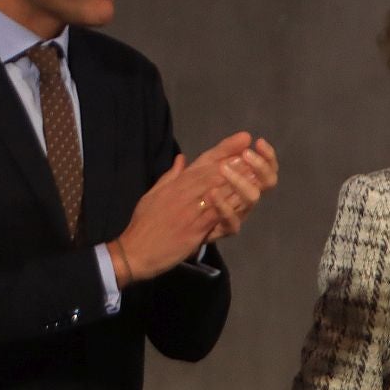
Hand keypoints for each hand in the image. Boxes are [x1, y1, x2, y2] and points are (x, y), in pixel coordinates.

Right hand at [115, 132, 258, 282]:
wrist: (134, 251)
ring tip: (256, 168)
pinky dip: (228, 204)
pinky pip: (214, 214)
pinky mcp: (194, 229)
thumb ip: (170, 176)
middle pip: (213, 172)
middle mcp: (183, 192)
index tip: (243, 138)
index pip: (203, 161)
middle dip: (236, 160)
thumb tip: (182, 159)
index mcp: (176, 184)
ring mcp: (189, 210)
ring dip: (237, 178)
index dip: (224, 149)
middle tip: (256, 150)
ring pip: (216, 189)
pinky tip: (243, 197)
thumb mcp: (153, 194)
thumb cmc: (143, 224)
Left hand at [204, 137, 279, 241]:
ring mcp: (240, 213)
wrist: (176, 219)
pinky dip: (223, 206)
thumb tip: (246, 135)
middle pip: (268, 182)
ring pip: (252, 198)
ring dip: (240, 181)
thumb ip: (224, 150)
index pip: (268, 168)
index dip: (268, 156)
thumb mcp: (207, 164)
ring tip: (223, 168)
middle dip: (260, 166)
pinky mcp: (227, 228)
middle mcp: (248, 196)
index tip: (259, 142)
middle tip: (246, 154)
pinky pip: (233, 220)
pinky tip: (212, 192)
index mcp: (248, 180)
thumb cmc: (196, 188)